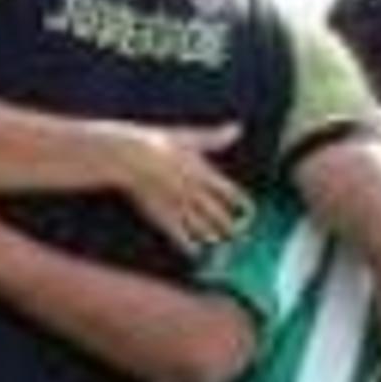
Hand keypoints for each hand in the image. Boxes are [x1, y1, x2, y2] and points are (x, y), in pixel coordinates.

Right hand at [102, 121, 249, 258]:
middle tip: (238, 234)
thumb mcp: (188, 137)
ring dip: (211, 235)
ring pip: (200, 227)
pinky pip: (178, 236)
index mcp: (203, 173)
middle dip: (229, 225)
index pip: (230, 192)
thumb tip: (237, 128)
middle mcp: (194, 192)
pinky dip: (188, 246)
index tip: (250, 211)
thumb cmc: (157, 143)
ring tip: (217, 241)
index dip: (242, 203)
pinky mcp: (161, 215)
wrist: (130, 156)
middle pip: (217, 214)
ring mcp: (178, 206)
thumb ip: (214, 137)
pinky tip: (194, 253)